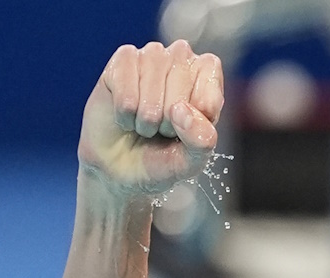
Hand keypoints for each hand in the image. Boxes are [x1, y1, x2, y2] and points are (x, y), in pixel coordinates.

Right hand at [79, 41, 223, 199]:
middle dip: (170, 120)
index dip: (200, 105)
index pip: (209, 76)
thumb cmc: (161, 160)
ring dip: (147, 118)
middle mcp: (180, 58)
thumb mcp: (191, 161)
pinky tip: (125, 116)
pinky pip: (126, 91)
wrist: (120, 169)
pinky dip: (125, 115)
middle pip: (180, 82)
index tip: (189, 127)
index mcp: (206, 76)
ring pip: (152, 86)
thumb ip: (201, 140)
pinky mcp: (122, 60)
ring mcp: (150, 55)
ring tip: (144, 125)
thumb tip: (181, 109)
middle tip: (163, 129)